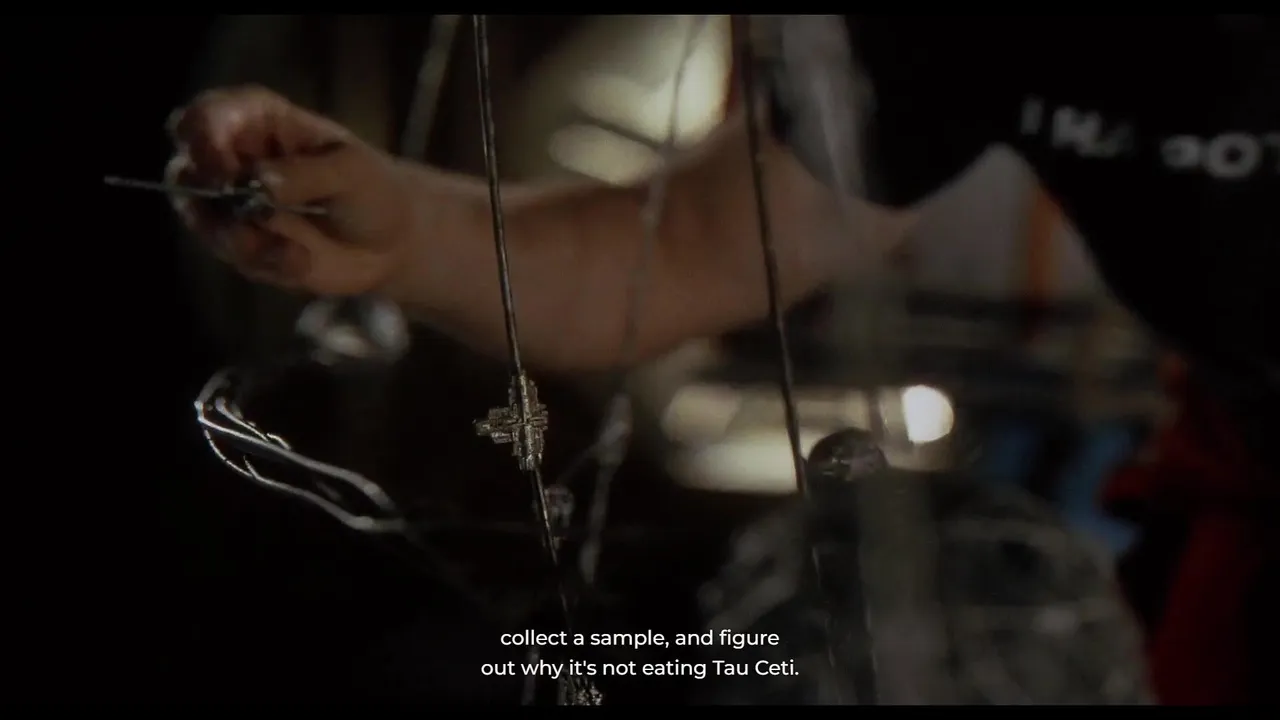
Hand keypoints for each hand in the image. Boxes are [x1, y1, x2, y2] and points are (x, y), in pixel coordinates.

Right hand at [167, 85, 415, 295]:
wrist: (390, 244)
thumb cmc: (372, 189)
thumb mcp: (353, 172)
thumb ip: (307, 174)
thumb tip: (259, 181)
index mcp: (258, 120)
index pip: (207, 116)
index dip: (203, 138)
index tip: (224, 170)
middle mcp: (233, 157)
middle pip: (185, 166)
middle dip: (208, 195)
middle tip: (247, 214)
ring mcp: (231, 204)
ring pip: (201, 218)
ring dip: (240, 238)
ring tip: (294, 252)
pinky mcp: (240, 244)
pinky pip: (231, 254)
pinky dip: (264, 261)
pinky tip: (301, 262)